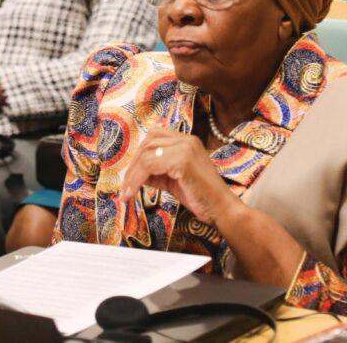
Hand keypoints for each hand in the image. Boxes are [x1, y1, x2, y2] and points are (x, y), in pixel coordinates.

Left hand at [120, 129, 237, 225]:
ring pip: (146, 154)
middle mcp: (186, 140)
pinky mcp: (183, 160)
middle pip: (148, 143)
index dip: (139, 157)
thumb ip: (157, 172)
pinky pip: (150, 165)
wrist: (222, 209)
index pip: (154, 138)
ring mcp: (186, 148)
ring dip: (132, 175)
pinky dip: (137, 180)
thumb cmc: (200, 196)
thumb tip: (135, 173)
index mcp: (186, 141)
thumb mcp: (173, 180)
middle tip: (125, 187)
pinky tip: (133, 193)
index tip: (130, 177)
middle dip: (133, 166)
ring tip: (127, 193)